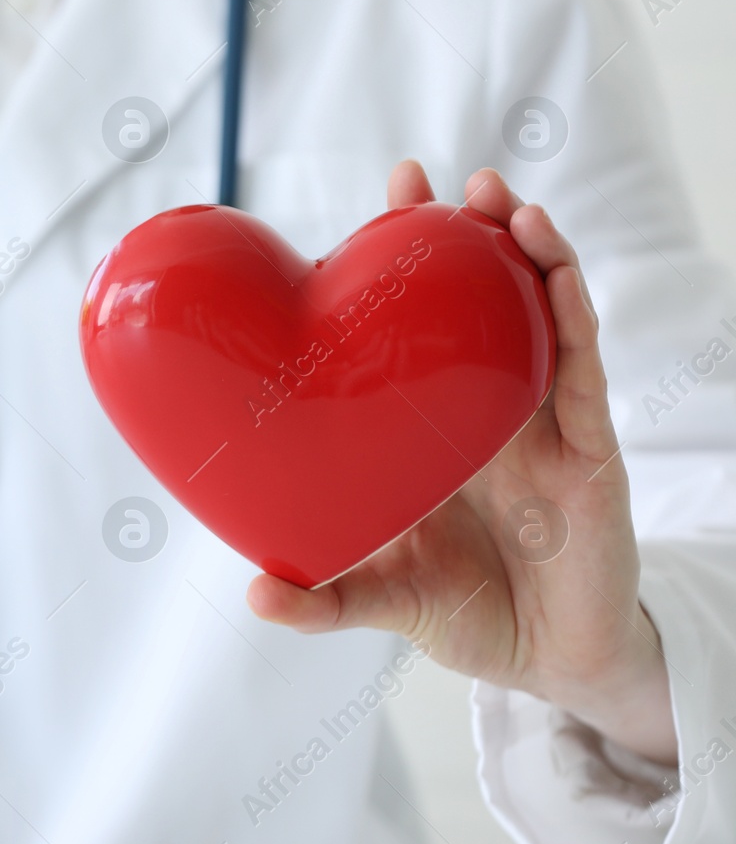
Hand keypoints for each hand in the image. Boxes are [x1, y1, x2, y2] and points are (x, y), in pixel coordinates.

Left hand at [246, 161, 677, 765]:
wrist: (550, 663)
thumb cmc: (467, 609)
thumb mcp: (384, 595)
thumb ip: (325, 596)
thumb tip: (251, 594)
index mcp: (435, 420)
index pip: (422, 321)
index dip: (407, 256)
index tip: (390, 191)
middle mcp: (489, 406)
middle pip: (485, 300)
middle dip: (469, 233)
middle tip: (443, 180)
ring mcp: (544, 422)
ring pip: (542, 318)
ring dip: (529, 256)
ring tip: (506, 205)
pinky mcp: (590, 452)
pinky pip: (582, 374)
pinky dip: (572, 320)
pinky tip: (556, 276)